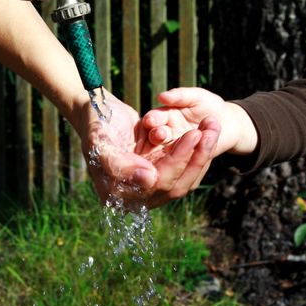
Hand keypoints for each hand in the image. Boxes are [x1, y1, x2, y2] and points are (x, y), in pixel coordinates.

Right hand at [77, 90, 220, 208]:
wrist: (96, 111)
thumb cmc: (94, 125)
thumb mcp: (99, 142)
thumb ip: (119, 165)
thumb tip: (149, 180)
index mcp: (117, 194)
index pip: (154, 187)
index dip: (175, 164)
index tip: (190, 136)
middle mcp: (135, 194)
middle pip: (173, 185)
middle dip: (194, 157)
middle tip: (206, 131)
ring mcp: (148, 184)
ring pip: (182, 178)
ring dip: (200, 154)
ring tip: (212, 128)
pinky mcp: (158, 170)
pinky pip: (183, 169)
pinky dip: (196, 152)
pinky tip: (206, 134)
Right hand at [142, 87, 256, 155]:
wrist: (229, 122)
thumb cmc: (209, 105)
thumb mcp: (196, 97)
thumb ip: (180, 95)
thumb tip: (161, 96)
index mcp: (164, 118)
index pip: (153, 119)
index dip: (151, 120)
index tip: (150, 120)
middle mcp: (166, 135)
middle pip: (155, 137)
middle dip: (156, 135)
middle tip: (160, 134)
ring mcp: (176, 149)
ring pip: (169, 151)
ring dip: (173, 148)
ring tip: (186, 140)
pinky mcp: (188, 161)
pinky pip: (187, 160)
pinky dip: (191, 155)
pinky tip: (197, 148)